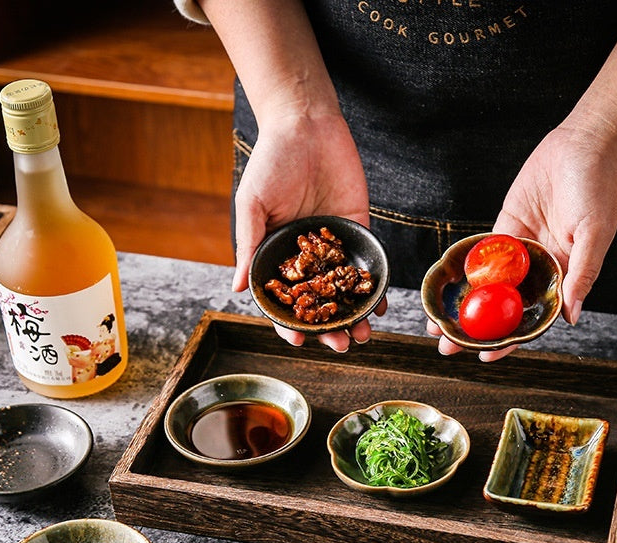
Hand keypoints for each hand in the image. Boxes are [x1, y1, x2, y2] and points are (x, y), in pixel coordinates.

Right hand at [231, 110, 386, 351]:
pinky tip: (378, 306)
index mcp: (276, 255)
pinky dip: (373, 288)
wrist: (306, 124)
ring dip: (352, 316)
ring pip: (343, 292)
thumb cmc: (271, 162)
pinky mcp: (358, 230)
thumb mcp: (253, 204)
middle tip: (340, 345)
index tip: (298, 339)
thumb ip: (249, 246)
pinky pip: (366, 265)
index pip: (281, 300)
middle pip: (317, 304)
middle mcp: (305, 257)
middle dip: (328, 329)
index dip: (287, 322)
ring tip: (361, 335)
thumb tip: (237, 288)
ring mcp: (333, 247)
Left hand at [430, 122, 616, 360]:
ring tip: (434, 324)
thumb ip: (581, 273)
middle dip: (473, 330)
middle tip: (446, 345)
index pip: (530, 320)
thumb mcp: (595, 234)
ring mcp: (517, 253)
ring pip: (485, 288)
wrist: (583, 145)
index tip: (485, 356)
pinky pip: (479, 257)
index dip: (509, 341)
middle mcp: (536, 271)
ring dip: (461, 306)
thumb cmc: (598, 189)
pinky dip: (460, 274)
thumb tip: (571, 316)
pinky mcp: (503, 231)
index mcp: (560, 279)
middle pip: (501, 309)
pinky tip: (441, 288)